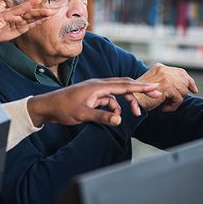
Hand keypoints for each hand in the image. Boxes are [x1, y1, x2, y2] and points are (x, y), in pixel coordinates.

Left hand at [0, 0, 53, 43]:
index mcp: (9, 14)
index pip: (21, 8)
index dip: (29, 4)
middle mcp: (16, 16)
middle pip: (29, 14)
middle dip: (39, 12)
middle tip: (49, 10)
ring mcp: (19, 22)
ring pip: (32, 18)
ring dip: (41, 16)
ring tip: (51, 13)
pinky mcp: (21, 28)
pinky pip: (31, 24)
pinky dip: (39, 22)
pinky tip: (46, 19)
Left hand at [26, 78, 161, 126]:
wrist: (47, 107)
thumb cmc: (62, 109)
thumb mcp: (83, 114)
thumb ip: (102, 116)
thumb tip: (119, 119)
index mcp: (98, 86)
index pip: (124, 85)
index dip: (141, 86)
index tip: (155, 87)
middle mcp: (98, 85)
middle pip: (124, 85)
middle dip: (140, 91)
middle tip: (156, 94)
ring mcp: (95, 90)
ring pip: (117, 94)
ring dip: (126, 103)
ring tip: (136, 114)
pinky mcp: (91, 96)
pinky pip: (109, 99)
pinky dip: (115, 106)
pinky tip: (114, 116)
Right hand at [135, 63, 197, 111]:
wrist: (133, 101)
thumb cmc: (141, 96)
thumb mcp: (155, 84)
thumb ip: (167, 82)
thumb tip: (186, 87)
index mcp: (160, 67)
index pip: (181, 72)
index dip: (189, 81)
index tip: (194, 89)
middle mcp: (163, 70)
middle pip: (185, 81)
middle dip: (183, 93)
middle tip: (173, 101)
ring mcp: (166, 77)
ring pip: (183, 91)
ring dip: (175, 101)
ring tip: (164, 104)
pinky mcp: (167, 87)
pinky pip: (179, 99)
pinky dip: (172, 106)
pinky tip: (163, 108)